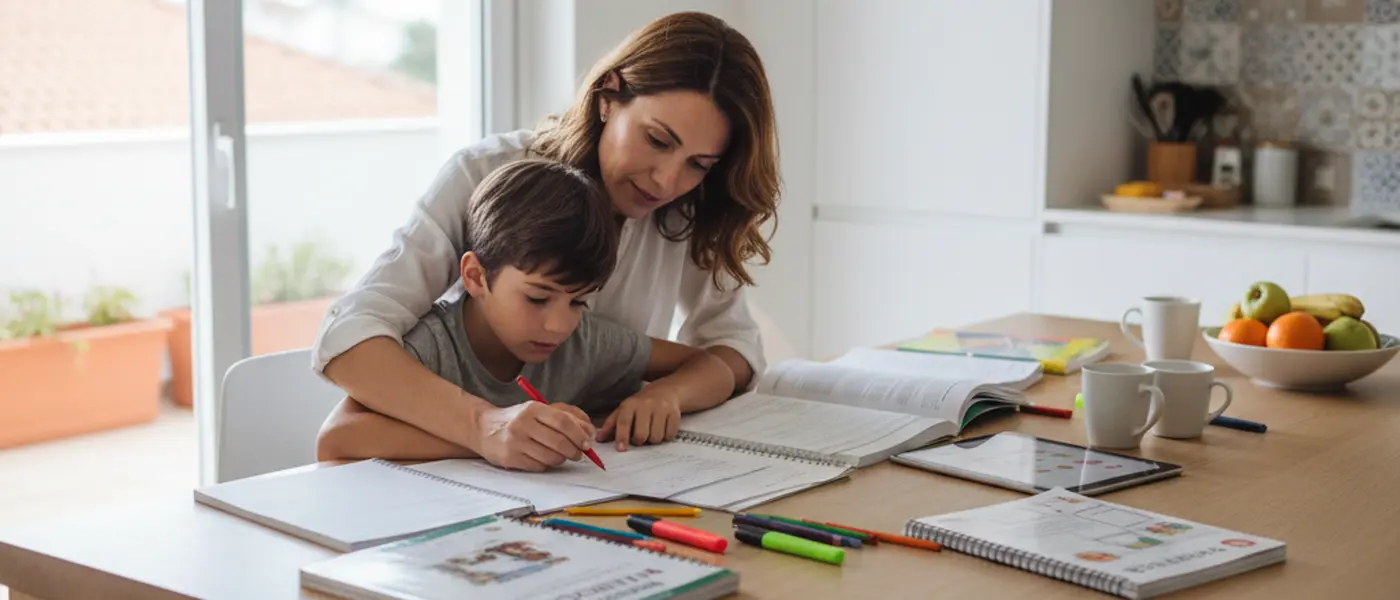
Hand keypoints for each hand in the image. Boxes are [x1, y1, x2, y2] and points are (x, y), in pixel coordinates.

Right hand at [475, 402, 594, 471]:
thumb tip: (589, 431)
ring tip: (561, 456)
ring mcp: (515, 442)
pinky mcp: (510, 458)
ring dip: (562, 459)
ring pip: (551, 457)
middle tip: (579, 454)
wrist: (484, 428)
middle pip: (560, 442)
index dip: (579, 434)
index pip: (564, 422)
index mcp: (533, 408)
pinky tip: (543, 458)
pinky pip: (539, 466)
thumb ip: (566, 416)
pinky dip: (546, 465)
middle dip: (574, 451)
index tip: (587, 443)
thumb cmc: (518, 419)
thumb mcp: (539, 410)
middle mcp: (523, 423)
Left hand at [598, 391, 681, 450]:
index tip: (621, 449)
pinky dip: (666, 436)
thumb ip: (611, 424)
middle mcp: (646, 404)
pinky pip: (669, 435)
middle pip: (641, 434)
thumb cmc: (641, 404)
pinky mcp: (675, 413)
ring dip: (654, 439)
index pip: (624, 422)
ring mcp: (662, 408)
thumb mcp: (625, 409)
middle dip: (640, 440)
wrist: (667, 390)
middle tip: (641, 436)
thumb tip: (599, 439)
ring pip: (656, 437)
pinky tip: (663, 427)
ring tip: (653, 430)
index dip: (622, 437)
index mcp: (631, 404)